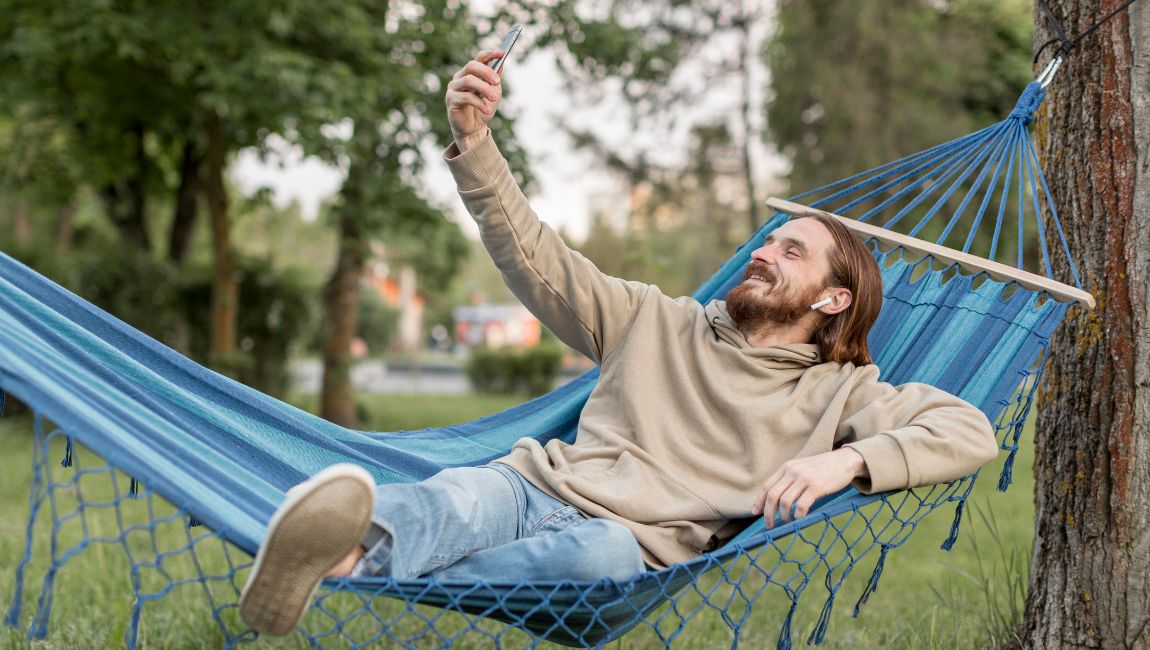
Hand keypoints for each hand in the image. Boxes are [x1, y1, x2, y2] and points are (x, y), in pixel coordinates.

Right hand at [445, 50, 504, 150]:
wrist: (474, 129)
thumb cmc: (483, 108)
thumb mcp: (494, 92)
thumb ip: (495, 78)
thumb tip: (501, 62)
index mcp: (471, 73)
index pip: (479, 58)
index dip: (490, 54)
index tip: (502, 53)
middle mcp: (460, 77)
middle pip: (472, 66)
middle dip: (486, 72)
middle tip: (497, 81)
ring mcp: (454, 88)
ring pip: (468, 80)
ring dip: (484, 89)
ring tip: (494, 98)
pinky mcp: (451, 100)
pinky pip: (466, 97)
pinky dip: (479, 103)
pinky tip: (487, 110)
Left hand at [751, 448, 866, 526]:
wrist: (845, 460)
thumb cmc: (823, 468)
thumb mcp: (802, 468)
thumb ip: (789, 479)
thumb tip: (777, 499)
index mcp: (787, 467)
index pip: (767, 486)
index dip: (759, 501)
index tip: (755, 513)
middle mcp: (792, 472)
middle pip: (773, 496)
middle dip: (768, 513)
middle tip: (769, 525)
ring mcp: (804, 479)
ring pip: (785, 502)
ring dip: (783, 516)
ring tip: (787, 522)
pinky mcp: (816, 487)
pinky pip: (801, 505)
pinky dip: (798, 515)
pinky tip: (800, 519)